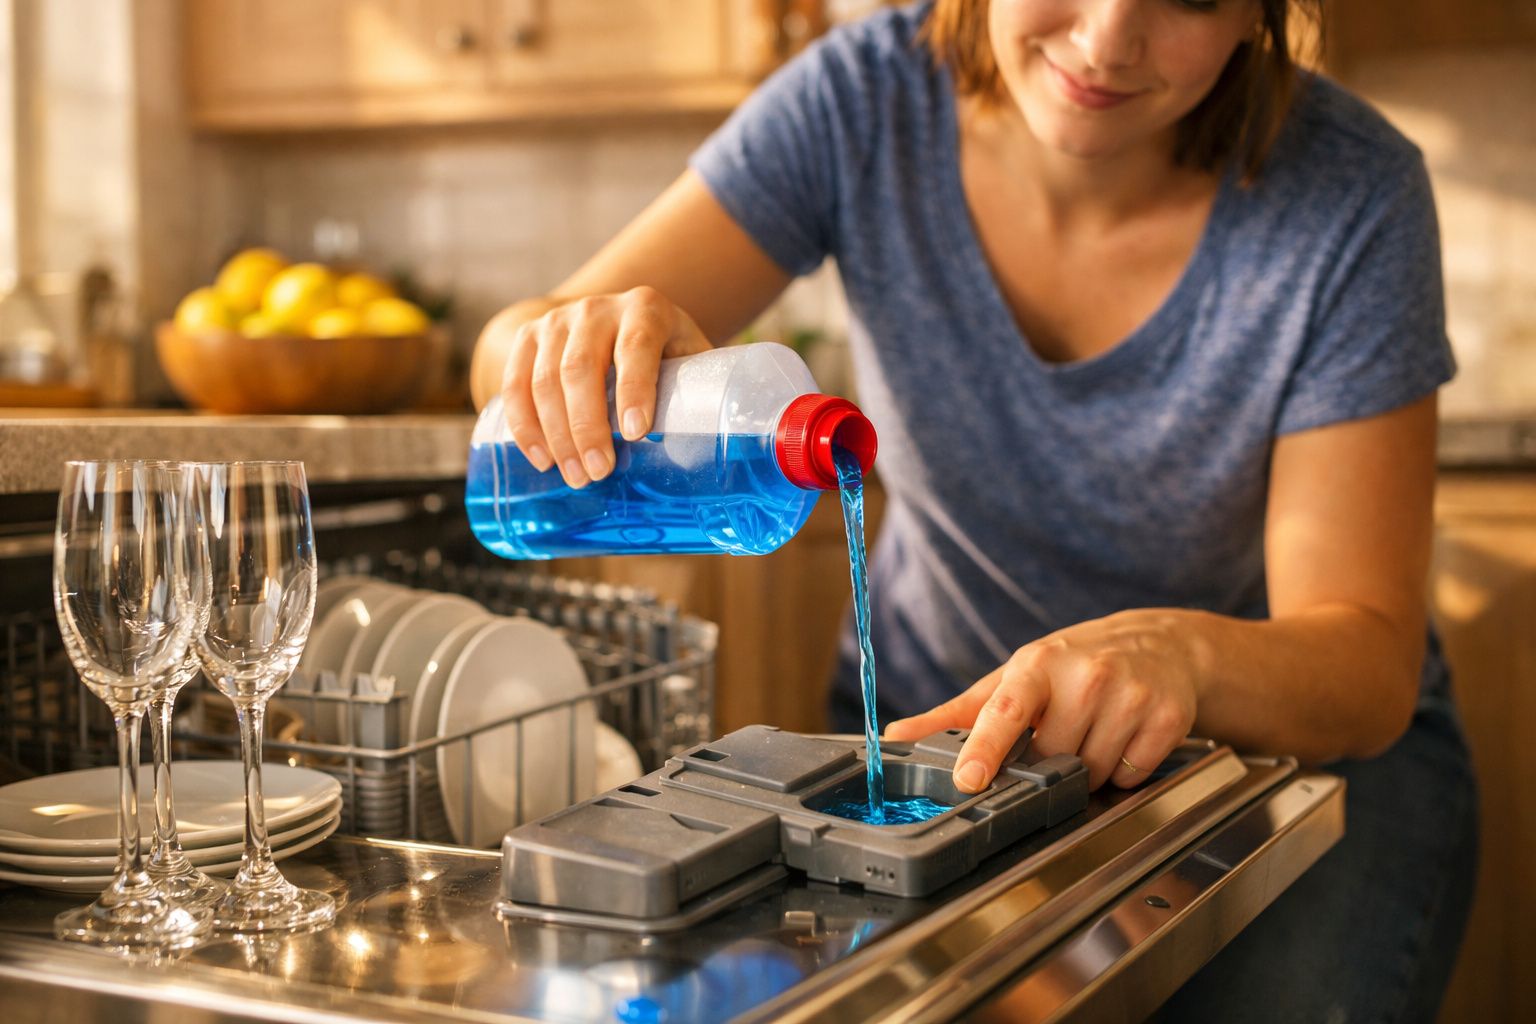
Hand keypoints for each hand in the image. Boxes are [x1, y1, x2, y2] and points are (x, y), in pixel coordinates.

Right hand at [481, 286, 710, 487]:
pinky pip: (514, 383)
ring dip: (556, 435)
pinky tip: (541, 459)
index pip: (636, 346)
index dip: (634, 390)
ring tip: (576, 477)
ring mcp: (557, 319)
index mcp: (646, 309)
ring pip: (544, 380)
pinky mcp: (527, 336)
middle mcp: (597, 308)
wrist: (619, 320)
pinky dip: (525, 426)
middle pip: (581, 368)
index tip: (635, 434)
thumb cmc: (666, 355)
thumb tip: (708, 454)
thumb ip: (697, 392)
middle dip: (587, 426)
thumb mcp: (688, 361)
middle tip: (599, 472)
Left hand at [884, 610, 1201, 791]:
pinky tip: (1126, 737)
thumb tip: (893, 737)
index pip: (1005, 711)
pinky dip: (1126, 769)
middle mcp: (1085, 676)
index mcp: (1037, 665)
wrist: (1161, 645)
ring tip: (1095, 732)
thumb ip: (956, 715)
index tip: (968, 779)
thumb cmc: (1072, 665)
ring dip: (1089, 769)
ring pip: (1093, 773)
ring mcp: (1129, 696)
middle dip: (1051, 761)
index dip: (985, 749)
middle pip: (1051, 759)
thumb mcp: (1014, 678)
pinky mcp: (1166, 718)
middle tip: (1061, 734)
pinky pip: (1133, 775)